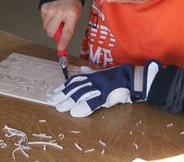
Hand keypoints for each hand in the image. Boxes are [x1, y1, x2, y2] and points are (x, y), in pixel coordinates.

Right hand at [41, 0, 81, 50]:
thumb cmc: (71, 3)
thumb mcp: (75, 15)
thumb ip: (69, 27)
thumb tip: (61, 41)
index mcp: (71, 14)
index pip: (67, 32)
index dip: (63, 42)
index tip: (61, 48)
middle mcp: (60, 12)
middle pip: (51, 31)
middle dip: (53, 33)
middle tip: (58, 28)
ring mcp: (51, 10)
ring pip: (46, 26)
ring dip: (50, 25)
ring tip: (57, 17)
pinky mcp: (44, 7)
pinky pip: (43, 19)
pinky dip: (47, 18)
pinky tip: (52, 13)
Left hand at [47, 60, 161, 116]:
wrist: (132, 78)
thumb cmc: (117, 76)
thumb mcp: (102, 73)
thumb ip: (91, 73)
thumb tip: (81, 70)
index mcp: (91, 77)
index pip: (73, 82)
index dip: (62, 87)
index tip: (53, 92)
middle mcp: (93, 81)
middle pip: (74, 88)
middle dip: (61, 95)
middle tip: (50, 100)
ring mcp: (99, 88)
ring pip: (81, 95)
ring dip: (69, 102)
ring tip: (59, 108)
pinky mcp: (107, 96)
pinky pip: (93, 102)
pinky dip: (84, 108)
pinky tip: (75, 113)